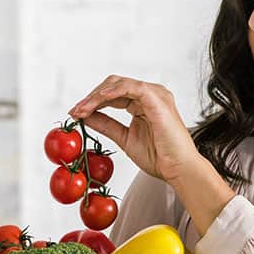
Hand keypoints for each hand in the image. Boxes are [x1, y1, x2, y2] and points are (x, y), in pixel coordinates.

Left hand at [68, 75, 202, 183]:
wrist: (179, 169)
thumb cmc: (160, 157)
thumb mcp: (124, 138)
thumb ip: (106, 125)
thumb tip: (85, 117)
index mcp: (144, 103)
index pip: (113, 93)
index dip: (92, 101)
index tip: (75, 113)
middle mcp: (150, 95)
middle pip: (113, 84)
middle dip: (91, 97)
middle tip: (76, 111)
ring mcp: (155, 94)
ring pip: (118, 83)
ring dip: (96, 96)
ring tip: (81, 109)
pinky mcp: (157, 99)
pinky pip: (130, 87)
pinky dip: (110, 93)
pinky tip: (97, 102)